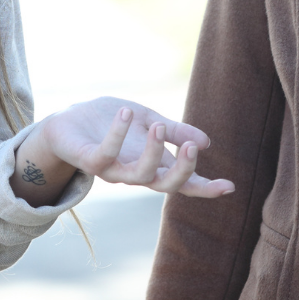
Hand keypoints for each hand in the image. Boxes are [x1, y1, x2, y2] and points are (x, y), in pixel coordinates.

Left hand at [10, 96, 234, 205]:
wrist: (69, 120)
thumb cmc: (111, 121)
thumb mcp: (148, 119)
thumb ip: (173, 130)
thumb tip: (206, 143)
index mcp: (152, 164)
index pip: (182, 182)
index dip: (205, 187)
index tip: (229, 186)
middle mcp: (134, 172)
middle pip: (164, 185)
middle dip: (181, 171)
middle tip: (190, 147)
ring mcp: (111, 170)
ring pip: (137, 175)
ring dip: (151, 152)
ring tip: (155, 124)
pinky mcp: (89, 160)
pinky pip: (104, 155)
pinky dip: (117, 134)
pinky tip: (125, 112)